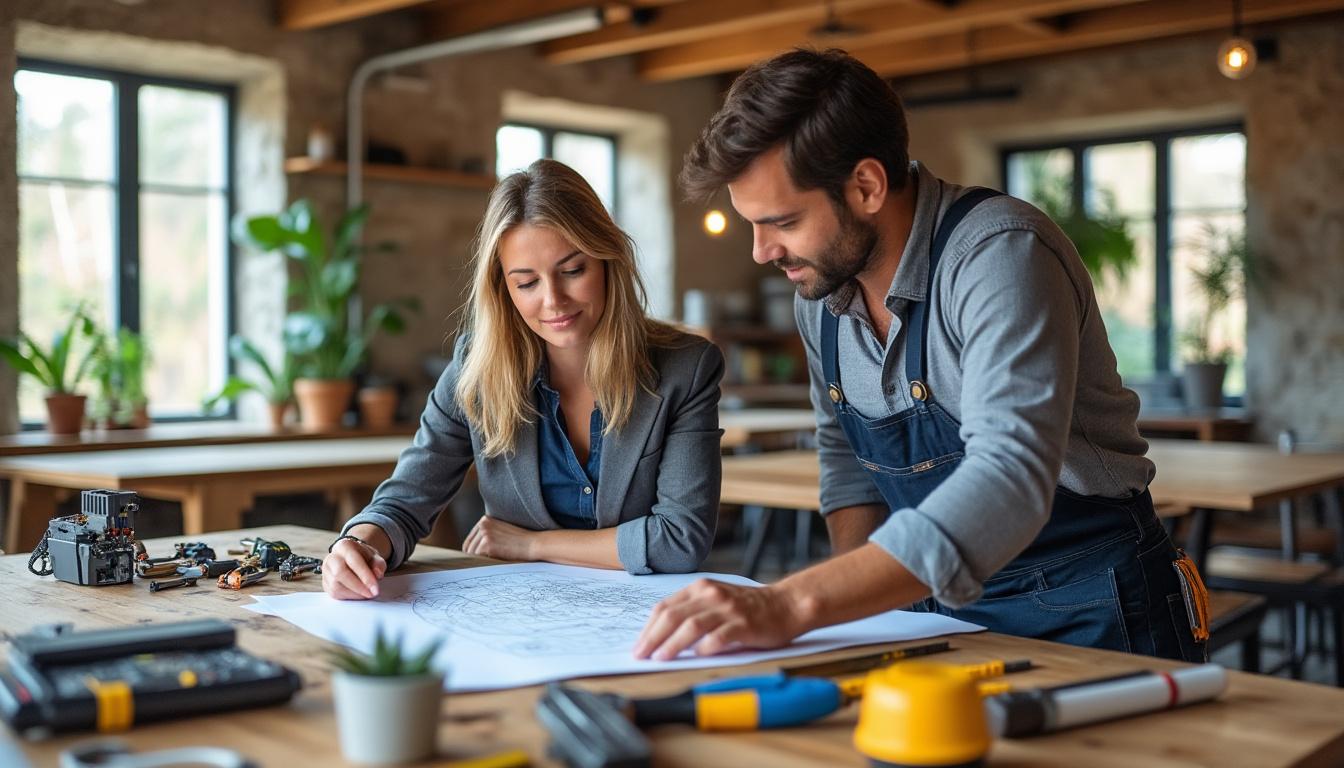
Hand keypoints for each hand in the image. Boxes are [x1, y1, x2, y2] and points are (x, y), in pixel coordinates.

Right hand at [322, 538, 386, 599]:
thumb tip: (377, 574)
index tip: (375, 588)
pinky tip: (358, 595)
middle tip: (371, 594)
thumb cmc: (363, 557)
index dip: (365, 576)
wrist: (353, 558)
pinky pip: (334, 593)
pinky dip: (348, 597)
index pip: (353, 561)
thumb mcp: (375, 557)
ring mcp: (326, 571)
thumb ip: (378, 564)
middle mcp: (331, 557)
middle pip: (340, 573)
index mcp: (344, 546)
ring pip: (335, 586)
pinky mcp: (325, 583)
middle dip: (358, 586)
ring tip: (366, 594)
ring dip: (354, 593)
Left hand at [461, 516, 537, 560]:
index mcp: (485, 519)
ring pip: (472, 553)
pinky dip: (483, 563)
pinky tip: (494, 562)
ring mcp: (485, 533)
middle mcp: (483, 524)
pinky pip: (477, 558)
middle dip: (474, 558)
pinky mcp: (488, 543)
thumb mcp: (500, 532)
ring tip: (490, 563)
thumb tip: (470, 552)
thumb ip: (487, 536)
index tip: (475, 560)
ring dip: (479, 561)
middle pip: (469, 547)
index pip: (470, 539)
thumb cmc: (519, 541)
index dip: (471, 552)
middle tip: (480, 565)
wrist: (532, 544)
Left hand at [633, 579, 806, 660]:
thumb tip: (661, 636)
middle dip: (653, 637)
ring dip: (672, 644)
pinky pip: (719, 637)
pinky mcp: (743, 624)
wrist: (785, 604)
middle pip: (673, 616)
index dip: (648, 628)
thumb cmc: (747, 607)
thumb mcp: (715, 599)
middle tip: (640, 654)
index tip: (638, 645)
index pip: (665, 607)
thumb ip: (692, 611)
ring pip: (691, 626)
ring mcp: (727, 609)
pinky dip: (704, 648)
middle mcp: (711, 595)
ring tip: (660, 658)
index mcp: (700, 588)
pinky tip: (696, 657)